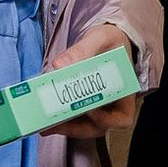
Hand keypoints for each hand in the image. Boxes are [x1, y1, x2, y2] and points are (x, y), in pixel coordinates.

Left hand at [39, 21, 138, 138]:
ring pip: (82, 127)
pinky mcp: (83, 106)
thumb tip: (59, 64)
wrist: (106, 41)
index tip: (90, 109)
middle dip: (74, 128)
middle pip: (97, 127)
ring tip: (43, 124)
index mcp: (125, 93)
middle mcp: (112, 106)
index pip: (121, 118)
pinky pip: (73, 118)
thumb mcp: (101, 39)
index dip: (106, 120)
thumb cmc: (111, 41)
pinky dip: (59, 120)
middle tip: (54, 123)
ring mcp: (97, 109)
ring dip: (63, 127)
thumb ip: (82, 49)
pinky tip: (43, 116)